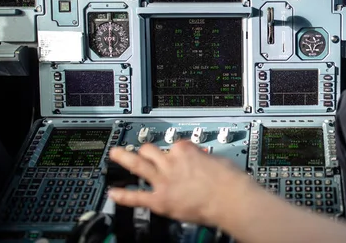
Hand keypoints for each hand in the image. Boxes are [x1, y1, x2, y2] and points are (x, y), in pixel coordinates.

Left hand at [107, 140, 252, 224]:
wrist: (231, 198)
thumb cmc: (230, 180)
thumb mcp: (218, 159)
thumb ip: (203, 159)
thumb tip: (202, 160)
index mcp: (185, 150)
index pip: (175, 145)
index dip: (177, 150)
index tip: (177, 154)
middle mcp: (171, 163)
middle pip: (151, 150)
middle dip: (145, 150)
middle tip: (139, 149)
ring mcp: (164, 181)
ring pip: (138, 165)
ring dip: (124, 158)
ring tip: (115, 154)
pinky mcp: (160, 200)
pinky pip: (137, 197)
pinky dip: (123, 196)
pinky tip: (113, 194)